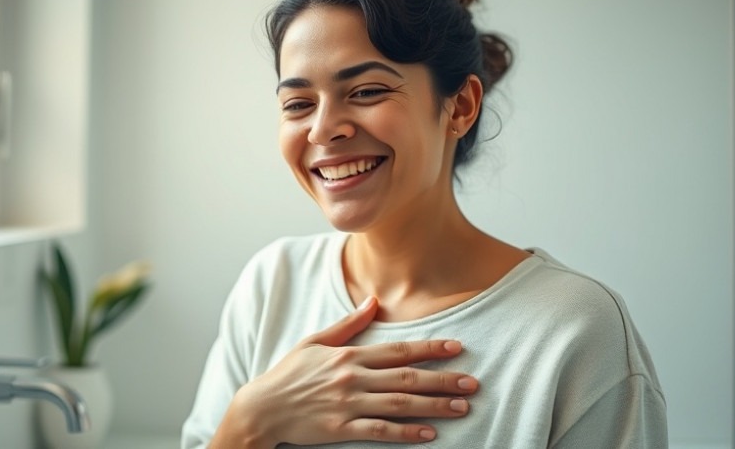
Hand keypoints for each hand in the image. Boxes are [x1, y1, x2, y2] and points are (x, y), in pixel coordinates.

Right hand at [222, 297, 478, 446]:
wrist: (261, 408)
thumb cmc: (288, 374)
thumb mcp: (315, 341)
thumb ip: (348, 324)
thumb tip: (373, 300)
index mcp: (349, 355)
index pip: (398, 350)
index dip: (430, 348)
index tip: (458, 348)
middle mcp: (352, 378)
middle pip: (407, 377)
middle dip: (443, 379)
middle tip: (473, 382)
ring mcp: (347, 404)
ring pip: (399, 404)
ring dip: (434, 406)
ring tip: (462, 407)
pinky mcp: (341, 429)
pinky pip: (379, 430)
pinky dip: (405, 432)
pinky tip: (429, 434)